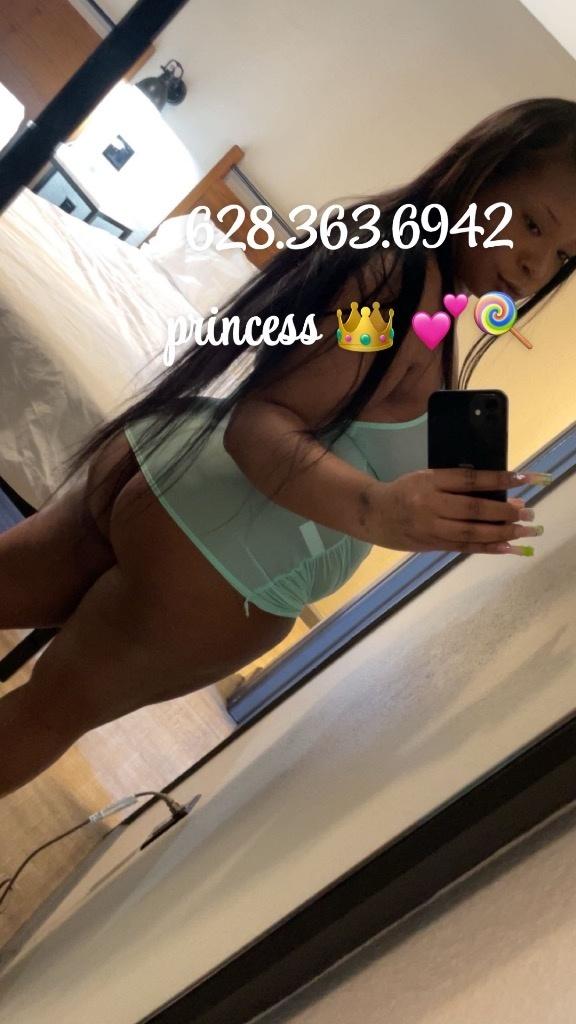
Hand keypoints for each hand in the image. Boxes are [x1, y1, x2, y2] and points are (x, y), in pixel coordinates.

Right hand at [367, 468, 541, 554]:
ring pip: (471, 532)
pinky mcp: (431, 545)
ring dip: (501, 532)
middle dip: (504, 511)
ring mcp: (430, 528)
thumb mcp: (425, 478)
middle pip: (473, 509)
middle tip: (528, 511)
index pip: (469, 480)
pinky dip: (487, 548)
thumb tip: (495, 492)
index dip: (498, 479)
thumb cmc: (404, 491)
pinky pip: (464, 547)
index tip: (523, 479)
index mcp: (429, 481)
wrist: (373, 514)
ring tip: (524, 530)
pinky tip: (507, 547)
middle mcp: (429, 505)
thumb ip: (453, 484)